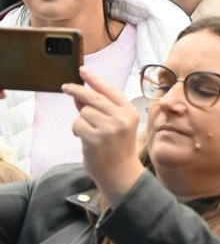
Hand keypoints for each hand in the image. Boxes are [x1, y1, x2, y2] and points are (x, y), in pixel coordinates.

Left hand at [62, 67, 144, 207]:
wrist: (121, 173)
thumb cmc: (117, 148)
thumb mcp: (115, 125)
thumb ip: (99, 109)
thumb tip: (80, 93)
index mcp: (130, 112)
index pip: (109, 90)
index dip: (94, 79)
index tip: (82, 70)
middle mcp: (122, 118)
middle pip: (92, 97)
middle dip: (76, 90)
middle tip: (65, 87)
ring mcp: (110, 128)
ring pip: (83, 112)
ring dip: (81, 121)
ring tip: (89, 133)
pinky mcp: (96, 138)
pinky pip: (77, 124)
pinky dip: (77, 131)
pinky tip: (86, 140)